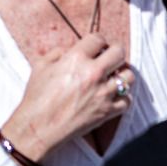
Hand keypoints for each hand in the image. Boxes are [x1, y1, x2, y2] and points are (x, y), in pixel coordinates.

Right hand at [0, 33, 131, 162]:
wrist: (39, 127)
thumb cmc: (37, 97)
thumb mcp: (41, 66)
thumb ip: (58, 52)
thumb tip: (70, 50)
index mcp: (76, 58)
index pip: (98, 38)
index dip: (97, 41)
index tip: (95, 48)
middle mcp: (93, 73)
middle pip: (119, 52)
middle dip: (114, 52)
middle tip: (108, 59)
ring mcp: (103, 93)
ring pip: (129, 76)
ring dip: (121, 75)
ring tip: (113, 77)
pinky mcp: (107, 111)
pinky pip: (127, 100)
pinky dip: (122, 97)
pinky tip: (111, 96)